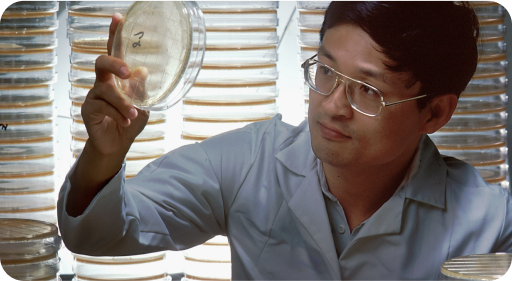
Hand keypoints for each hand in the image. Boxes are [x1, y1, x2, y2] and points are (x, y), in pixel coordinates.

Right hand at [81, 13, 149, 156]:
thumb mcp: (143, 104)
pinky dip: (117, 113)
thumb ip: (142, 88)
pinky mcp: (88, 109)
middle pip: (101, 62)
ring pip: (106, 90)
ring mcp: (94, 95)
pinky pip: (102, 106)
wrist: (118, 143)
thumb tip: (143, 71)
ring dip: (123, 103)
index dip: (115, 34)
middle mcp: (103, 82)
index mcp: (117, 77)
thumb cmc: (130, 120)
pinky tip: (125, 121)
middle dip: (114, 63)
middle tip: (127, 73)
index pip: (115, 52)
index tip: (118, 17)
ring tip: (134, 114)